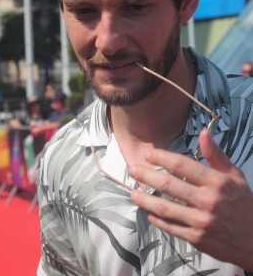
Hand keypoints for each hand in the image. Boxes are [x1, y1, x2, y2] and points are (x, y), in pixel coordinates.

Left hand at [129, 129, 252, 271]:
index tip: (148, 155)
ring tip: (133, 193)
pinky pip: (171, 227)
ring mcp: (201, 222)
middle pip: (169, 185)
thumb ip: (216, 155)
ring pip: (165, 208)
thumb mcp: (235, 175)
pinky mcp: (197, 239)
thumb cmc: (245, 203)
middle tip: (133, 169)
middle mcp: (208, 201)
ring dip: (145, 199)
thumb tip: (203, 133)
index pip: (182, 165)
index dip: (161, 158)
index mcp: (216, 182)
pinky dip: (156, 219)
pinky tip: (148, 212)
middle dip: (146, 175)